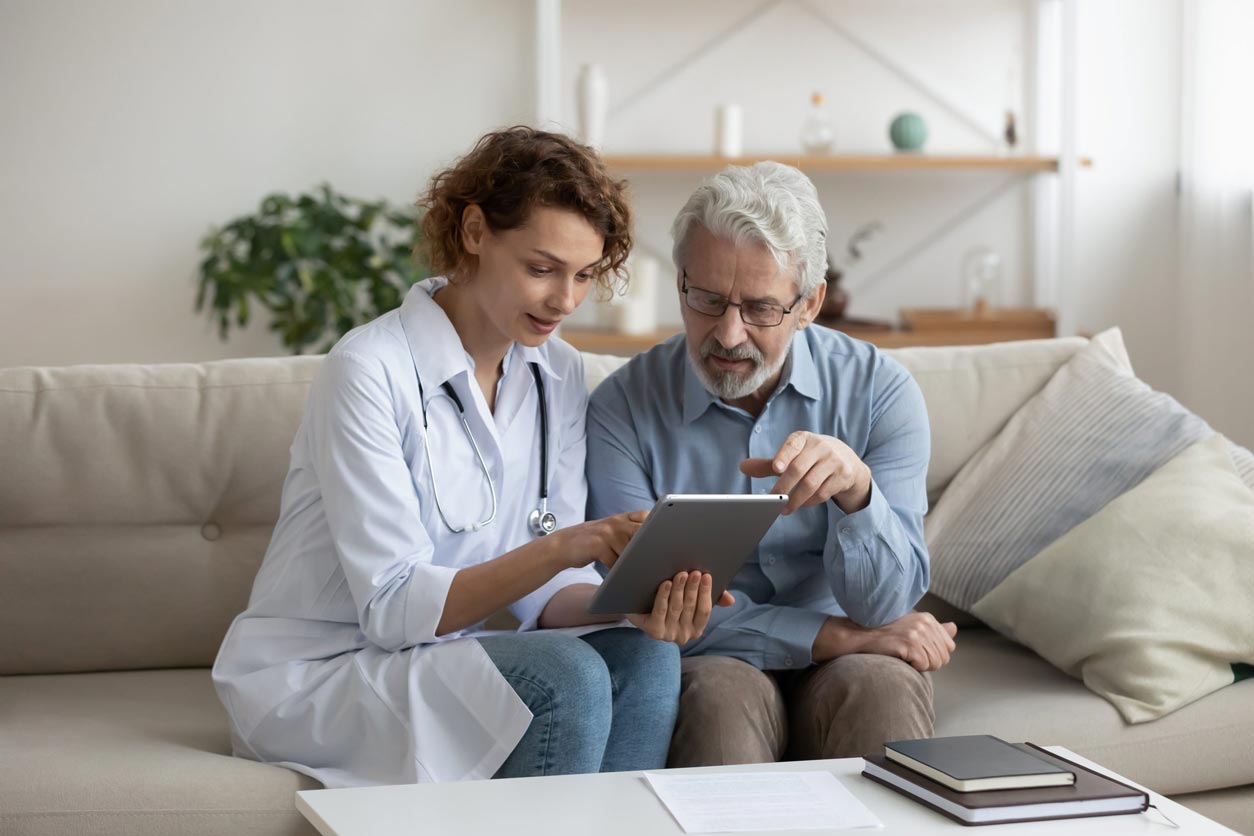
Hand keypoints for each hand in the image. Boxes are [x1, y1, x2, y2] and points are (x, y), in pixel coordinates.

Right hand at [551, 510, 647, 569]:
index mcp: (620, 518)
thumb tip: (654, 544)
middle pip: (641, 532)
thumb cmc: (591, 542)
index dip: (656, 526)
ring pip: (629, 550)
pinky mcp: (598, 546)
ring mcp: (606, 533)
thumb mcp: (609, 530)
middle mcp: (614, 523)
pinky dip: (619, 571)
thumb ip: (627, 531)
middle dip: (648, 546)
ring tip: (639, 572)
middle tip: (656, 559)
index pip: (645, 516)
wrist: (562, 545)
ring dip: (633, 563)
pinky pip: (615, 562)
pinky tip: (619, 576)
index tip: (664, 539)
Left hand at [625, 571, 733, 643]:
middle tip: (694, 571)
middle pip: (690, 607)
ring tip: (681, 574)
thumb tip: (730, 600)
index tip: (707, 575)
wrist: (638, 608)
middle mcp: (683, 635)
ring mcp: (667, 634)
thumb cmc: (669, 602)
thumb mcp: (690, 600)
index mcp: (696, 629)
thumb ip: (711, 598)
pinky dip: (663, 596)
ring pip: (676, 608)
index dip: (707, 593)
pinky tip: (666, 583)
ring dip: (679, 589)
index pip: (704, 611)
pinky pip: (660, 611)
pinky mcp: (653, 630)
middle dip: (693, 588)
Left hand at [740, 431, 871, 514]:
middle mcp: (820, 446)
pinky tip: (801, 504)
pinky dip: (809, 501)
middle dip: (783, 486)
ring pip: (811, 484)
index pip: (792, 445)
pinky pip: (823, 493)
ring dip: (795, 499)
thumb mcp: (792, 456)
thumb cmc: (810, 457)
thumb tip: (743, 467)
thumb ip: (769, 464)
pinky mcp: (843, 475)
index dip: (783, 455)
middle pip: (798, 468)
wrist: (846, 459)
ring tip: (783, 509)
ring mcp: (834, 460)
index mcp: (803, 438)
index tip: (776, 468)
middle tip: (772, 500)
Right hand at [814, 612, 956, 671]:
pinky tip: (900, 658)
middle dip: (928, 662)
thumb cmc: (884, 634)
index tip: (916, 651)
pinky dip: (913, 667)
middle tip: (908, 655)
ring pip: (935, 663)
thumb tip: (954, 627)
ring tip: (904, 656)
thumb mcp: (912, 628)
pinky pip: (924, 666)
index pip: (949, 647)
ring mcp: (917, 633)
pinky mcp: (909, 643)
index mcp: (928, 619)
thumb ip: (935, 630)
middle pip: (944, 657)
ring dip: (920, 666)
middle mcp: (925, 623)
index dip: (934, 655)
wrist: (859, 636)